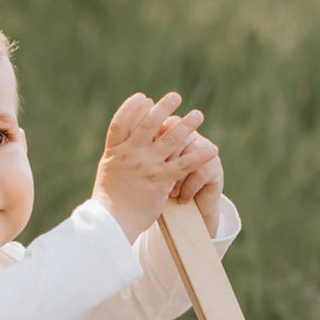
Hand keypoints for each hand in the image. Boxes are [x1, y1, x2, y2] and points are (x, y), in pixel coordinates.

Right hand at [92, 92, 216, 243]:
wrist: (112, 222)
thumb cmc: (109, 202)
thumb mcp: (108, 173)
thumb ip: (118, 157)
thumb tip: (125, 146)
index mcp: (114, 151)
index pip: (121, 121)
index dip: (132, 107)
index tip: (144, 98)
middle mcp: (131, 153)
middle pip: (149, 123)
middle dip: (164, 108)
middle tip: (176, 97)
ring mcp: (146, 164)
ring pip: (170, 138)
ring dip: (187, 125)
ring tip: (198, 115)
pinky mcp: (161, 179)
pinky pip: (185, 163)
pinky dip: (199, 155)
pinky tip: (211, 149)